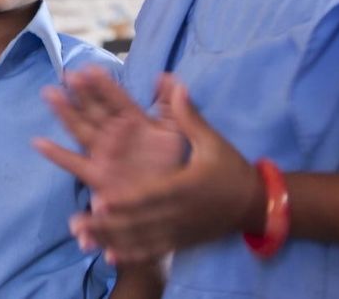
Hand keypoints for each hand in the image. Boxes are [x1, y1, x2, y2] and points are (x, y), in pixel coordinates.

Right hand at [35, 72, 188, 249]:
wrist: (165, 203)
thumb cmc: (169, 165)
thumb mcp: (173, 133)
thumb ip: (170, 106)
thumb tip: (166, 75)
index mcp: (132, 121)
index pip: (116, 98)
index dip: (104, 85)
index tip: (91, 69)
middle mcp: (113, 134)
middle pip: (94, 109)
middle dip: (82, 93)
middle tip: (69, 75)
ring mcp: (102, 153)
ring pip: (80, 129)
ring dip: (65, 112)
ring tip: (51, 94)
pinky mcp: (96, 175)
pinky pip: (73, 163)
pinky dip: (56, 154)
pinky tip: (39, 142)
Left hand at [63, 80, 261, 262]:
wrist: (254, 205)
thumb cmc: (231, 170)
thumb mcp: (211, 141)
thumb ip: (187, 115)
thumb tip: (171, 81)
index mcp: (184, 187)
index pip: (150, 197)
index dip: (125, 201)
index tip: (101, 199)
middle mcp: (177, 213)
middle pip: (139, 223)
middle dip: (111, 224)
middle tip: (83, 222)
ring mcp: (178, 231)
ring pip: (141, 240)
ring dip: (113, 241)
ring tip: (87, 241)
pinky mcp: (179, 241)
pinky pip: (151, 251)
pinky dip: (130, 254)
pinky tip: (110, 257)